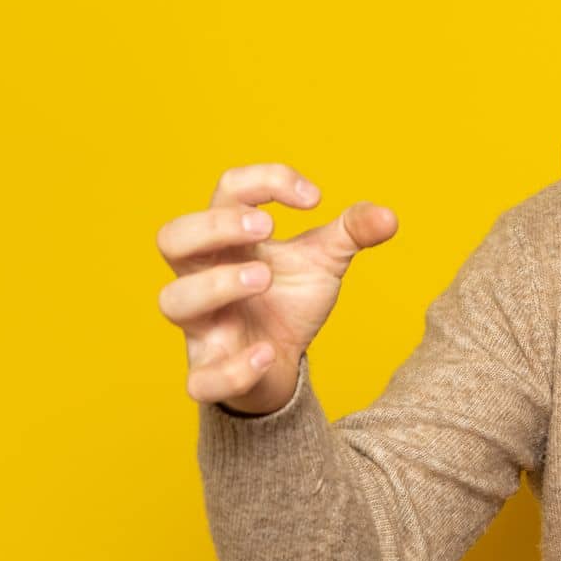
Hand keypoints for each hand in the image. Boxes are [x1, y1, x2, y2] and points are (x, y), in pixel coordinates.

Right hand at [156, 163, 397, 414]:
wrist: (282, 365)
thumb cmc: (289, 299)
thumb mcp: (324, 261)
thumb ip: (352, 233)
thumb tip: (388, 217)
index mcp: (230, 241)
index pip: (227, 190)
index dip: (265, 181)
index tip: (315, 198)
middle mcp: (203, 277)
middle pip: (173, 238)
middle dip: (215, 226)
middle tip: (268, 228)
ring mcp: (202, 326)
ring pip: (174, 301)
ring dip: (217, 285)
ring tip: (264, 278)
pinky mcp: (208, 373)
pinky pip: (199, 378)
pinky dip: (233, 368)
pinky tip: (268, 353)